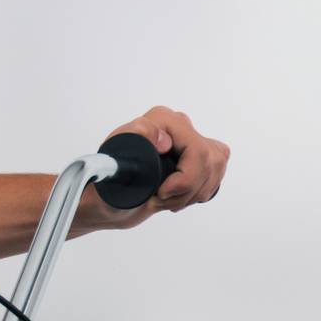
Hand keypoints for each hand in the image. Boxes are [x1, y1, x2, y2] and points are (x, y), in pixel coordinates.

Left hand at [92, 105, 230, 229]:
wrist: (105, 199)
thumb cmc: (106, 183)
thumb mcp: (111, 164)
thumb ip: (133, 145)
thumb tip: (163, 139)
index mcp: (160, 120)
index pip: (198, 150)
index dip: (186, 178)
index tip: (161, 193)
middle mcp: (177, 125)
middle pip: (211, 161)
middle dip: (189, 189)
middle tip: (160, 199)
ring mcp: (188, 140)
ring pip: (215, 168)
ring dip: (193, 193)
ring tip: (165, 200)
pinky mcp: (195, 156)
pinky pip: (215, 172)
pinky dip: (199, 191)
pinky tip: (177, 196)